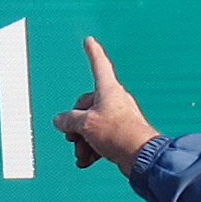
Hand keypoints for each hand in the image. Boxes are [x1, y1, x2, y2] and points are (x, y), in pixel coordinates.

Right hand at [52, 37, 160, 173]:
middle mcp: (114, 101)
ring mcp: (118, 118)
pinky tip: (87, 160)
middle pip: (86, 107)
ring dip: (83, 142)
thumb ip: (69, 120)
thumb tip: (61, 121)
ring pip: (92, 126)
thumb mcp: (85, 124)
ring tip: (83, 154)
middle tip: (73, 138)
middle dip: (76, 125)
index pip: (99, 65)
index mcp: (108, 89)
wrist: (140, 157)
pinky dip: (92, 149)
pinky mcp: (121, 135)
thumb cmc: (118, 134)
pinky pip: (100, 138)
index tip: (89, 41)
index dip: (92, 52)